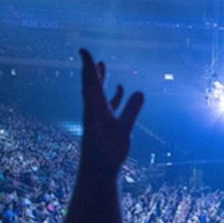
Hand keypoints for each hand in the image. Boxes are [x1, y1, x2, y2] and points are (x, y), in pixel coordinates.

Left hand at [78, 49, 143, 175]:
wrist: (97, 172)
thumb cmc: (107, 153)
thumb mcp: (122, 131)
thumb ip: (130, 112)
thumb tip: (141, 92)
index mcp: (94, 109)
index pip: (91, 82)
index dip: (88, 66)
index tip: (83, 51)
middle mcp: (93, 111)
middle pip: (90, 85)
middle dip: (90, 69)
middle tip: (86, 54)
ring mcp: (98, 118)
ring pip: (98, 94)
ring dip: (100, 80)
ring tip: (102, 66)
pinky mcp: (104, 126)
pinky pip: (109, 105)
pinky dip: (114, 96)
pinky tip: (120, 91)